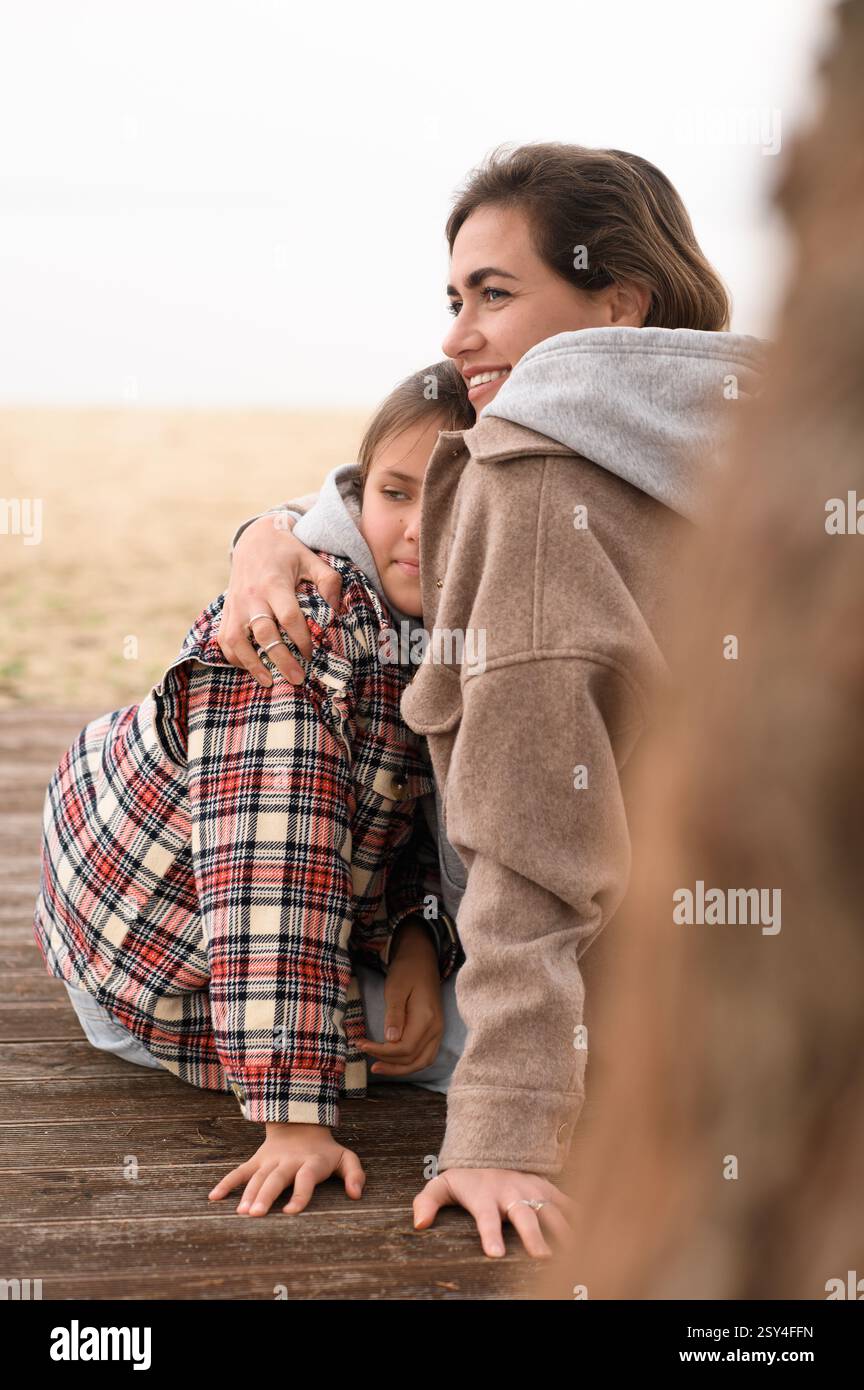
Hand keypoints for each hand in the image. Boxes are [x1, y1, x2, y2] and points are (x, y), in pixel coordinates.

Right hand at [207, 1122, 364, 1215]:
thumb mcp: (345, 1157)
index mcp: (311, 1162)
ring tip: (240, 1213)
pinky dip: (226, 1183)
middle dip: (265, 1196)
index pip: (305, 1179)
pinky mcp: (257, 1160)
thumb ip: (355, 1174)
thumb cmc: (325, 1151)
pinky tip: (214, 1198)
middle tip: (255, 1215)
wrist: (300, 1124)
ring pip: (256, 1177)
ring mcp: (270, 1160)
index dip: (299, 1195)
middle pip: (276, 1179)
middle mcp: (288, 1161)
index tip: (290, 1212)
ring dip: (248, 1194)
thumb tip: (356, 1195)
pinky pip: (239, 1172)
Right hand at [218, 510, 343, 686]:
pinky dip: (234, 657)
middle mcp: (252, 596)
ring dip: (252, 664)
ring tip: (269, 682)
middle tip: (297, 679)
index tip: (311, 654)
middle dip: (281, 659)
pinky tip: (249, 668)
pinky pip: (224, 639)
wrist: (254, 539)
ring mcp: (235, 605)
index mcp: (275, 583)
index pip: (288, 617)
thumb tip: (336, 611)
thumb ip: (329, 582)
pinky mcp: (226, 611)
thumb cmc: (288, 552)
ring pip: (237, 639)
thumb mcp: (312, 559)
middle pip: (264, 633)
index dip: (301, 638)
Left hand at [357, 920, 443, 1074]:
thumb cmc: (407, 971)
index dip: (381, 1051)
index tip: (361, 1044)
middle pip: (413, 1060)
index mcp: (426, 1019)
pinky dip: (409, 1063)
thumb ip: (394, 1015)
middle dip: (388, 1063)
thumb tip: (391, 1041)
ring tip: (378, 1066)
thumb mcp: (395, 989)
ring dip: (399, 1068)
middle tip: (366, 1056)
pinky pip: (425, 1055)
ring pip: (422, 1062)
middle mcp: (436, 1029)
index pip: (404, 1048)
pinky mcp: (435, 1031)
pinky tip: (393, 1061)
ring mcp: (438, 1031)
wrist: (422, 958)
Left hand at [413, 1168, 578, 1258]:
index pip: (486, 1216)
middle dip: (534, 1236)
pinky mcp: (548, 1188)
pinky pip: (567, 1203)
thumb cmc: (466, 1177)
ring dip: (563, 1231)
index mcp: (484, 1196)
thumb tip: (418, 1223)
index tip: (494, 1254)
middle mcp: (511, 1192)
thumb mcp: (442, 1185)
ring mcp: (532, 1189)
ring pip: (550, 1210)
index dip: (490, 1234)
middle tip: (542, 1258)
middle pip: (524, 1215)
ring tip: (573, 1254)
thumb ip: (427, 1201)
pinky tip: (592, 1234)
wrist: (492, 1148)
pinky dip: (580, 1217)